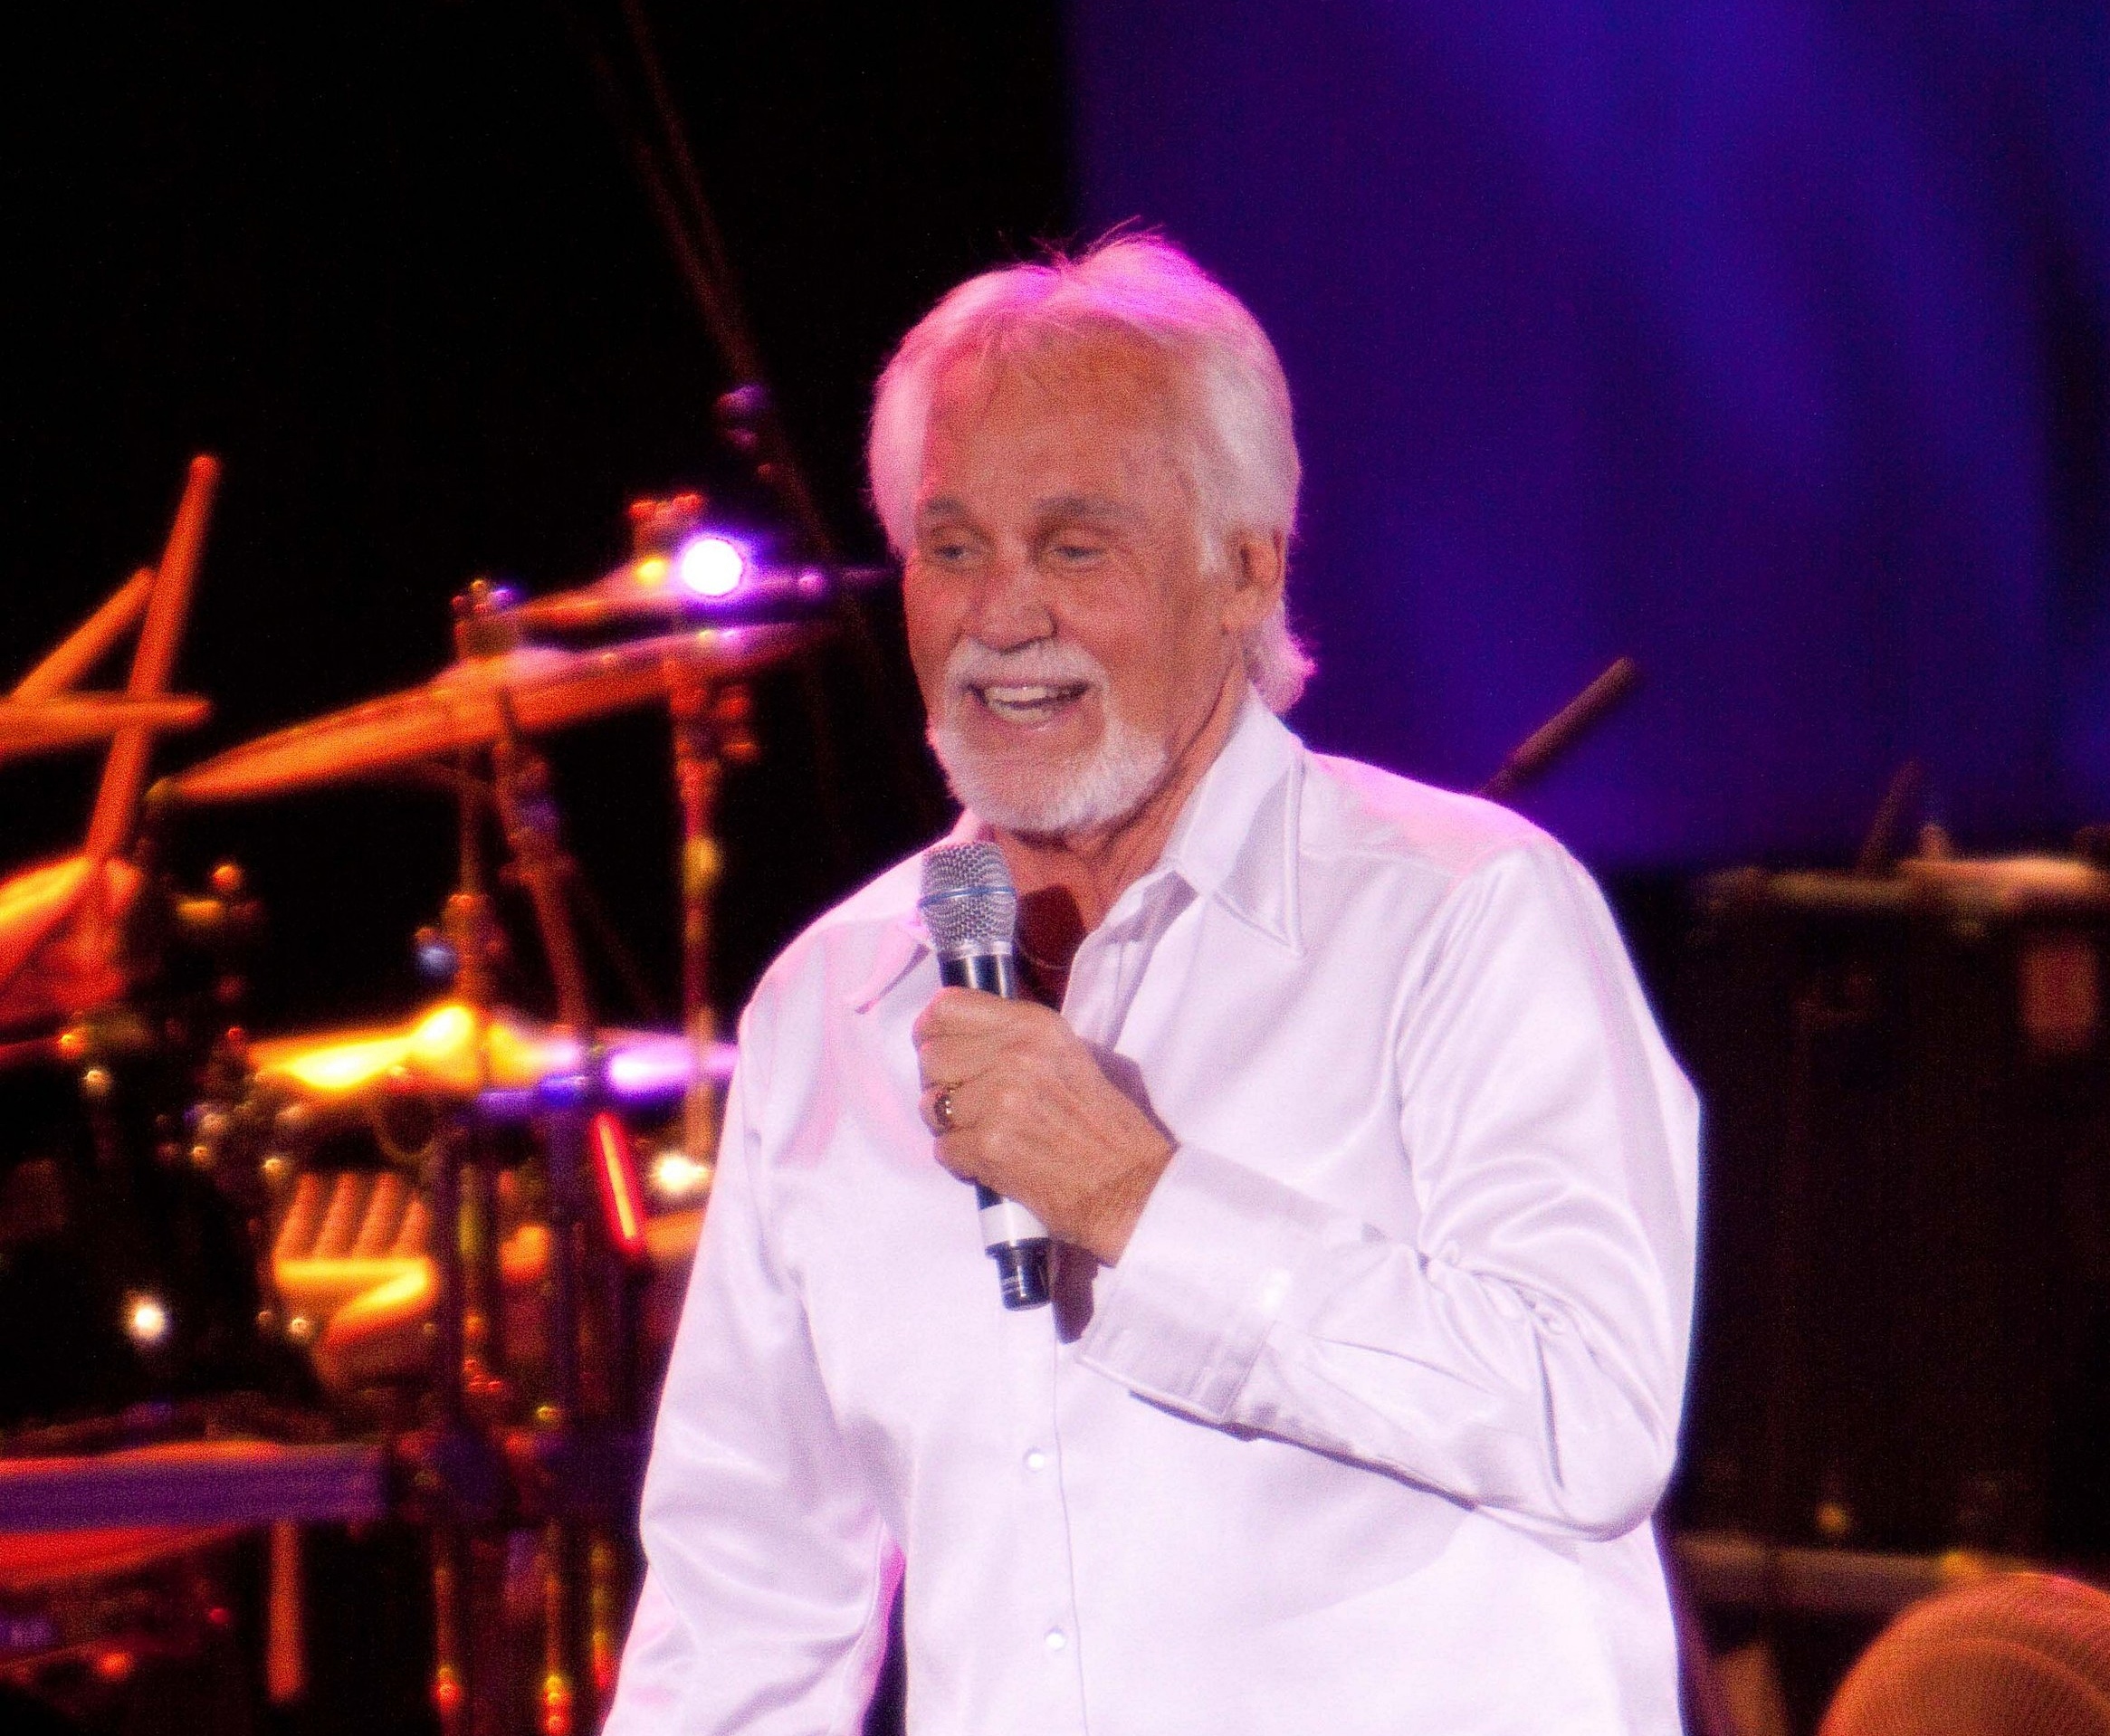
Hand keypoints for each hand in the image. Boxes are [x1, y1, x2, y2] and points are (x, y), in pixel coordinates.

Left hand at [911, 987, 1172, 1263]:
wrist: (1127, 1187)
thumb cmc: (1100, 1125)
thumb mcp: (1066, 1055)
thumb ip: (1012, 1037)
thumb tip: (948, 1032)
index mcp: (1035, 1026)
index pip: (946, 1007)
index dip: (931, 1031)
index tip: (936, 1047)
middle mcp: (1016, 1055)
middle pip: (931, 1057)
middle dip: (941, 1084)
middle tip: (968, 1104)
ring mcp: (1001, 1101)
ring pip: (931, 1105)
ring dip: (949, 1126)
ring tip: (984, 1134)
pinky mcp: (990, 1147)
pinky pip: (941, 1148)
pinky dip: (960, 1160)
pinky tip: (992, 1160)